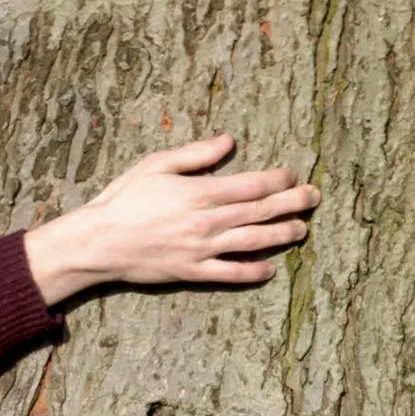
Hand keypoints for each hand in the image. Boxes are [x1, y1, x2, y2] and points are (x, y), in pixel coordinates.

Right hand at [24, 134, 317, 304]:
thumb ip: (196, 154)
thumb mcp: (156, 165)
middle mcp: (206, 222)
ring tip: (302, 229)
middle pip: (260, 212)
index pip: (251, 185)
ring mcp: (202, 250)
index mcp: (199, 192)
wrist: (100, 242)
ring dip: (282, 235)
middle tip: (314, 197)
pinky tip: (271, 268)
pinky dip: (254, 272)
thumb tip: (229, 141)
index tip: (292, 174)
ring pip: (253, 242)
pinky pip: (231, 274)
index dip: (277, 179)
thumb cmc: (125, 199)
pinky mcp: (193, 272)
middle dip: (292, 203)